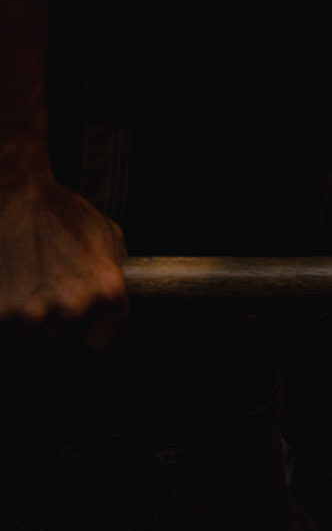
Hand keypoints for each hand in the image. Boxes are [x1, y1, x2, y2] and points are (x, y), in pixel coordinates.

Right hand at [0, 156, 127, 347]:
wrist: (10, 190)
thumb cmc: (56, 209)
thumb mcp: (106, 235)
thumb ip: (115, 271)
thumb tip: (120, 295)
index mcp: (108, 291)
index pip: (104, 340)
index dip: (91, 330)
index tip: (82, 323)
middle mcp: (74, 305)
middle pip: (59, 338)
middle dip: (50, 320)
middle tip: (39, 288)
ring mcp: (34, 310)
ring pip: (25, 335)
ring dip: (20, 318)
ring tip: (19, 283)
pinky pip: (1, 324)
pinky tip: (3, 284)